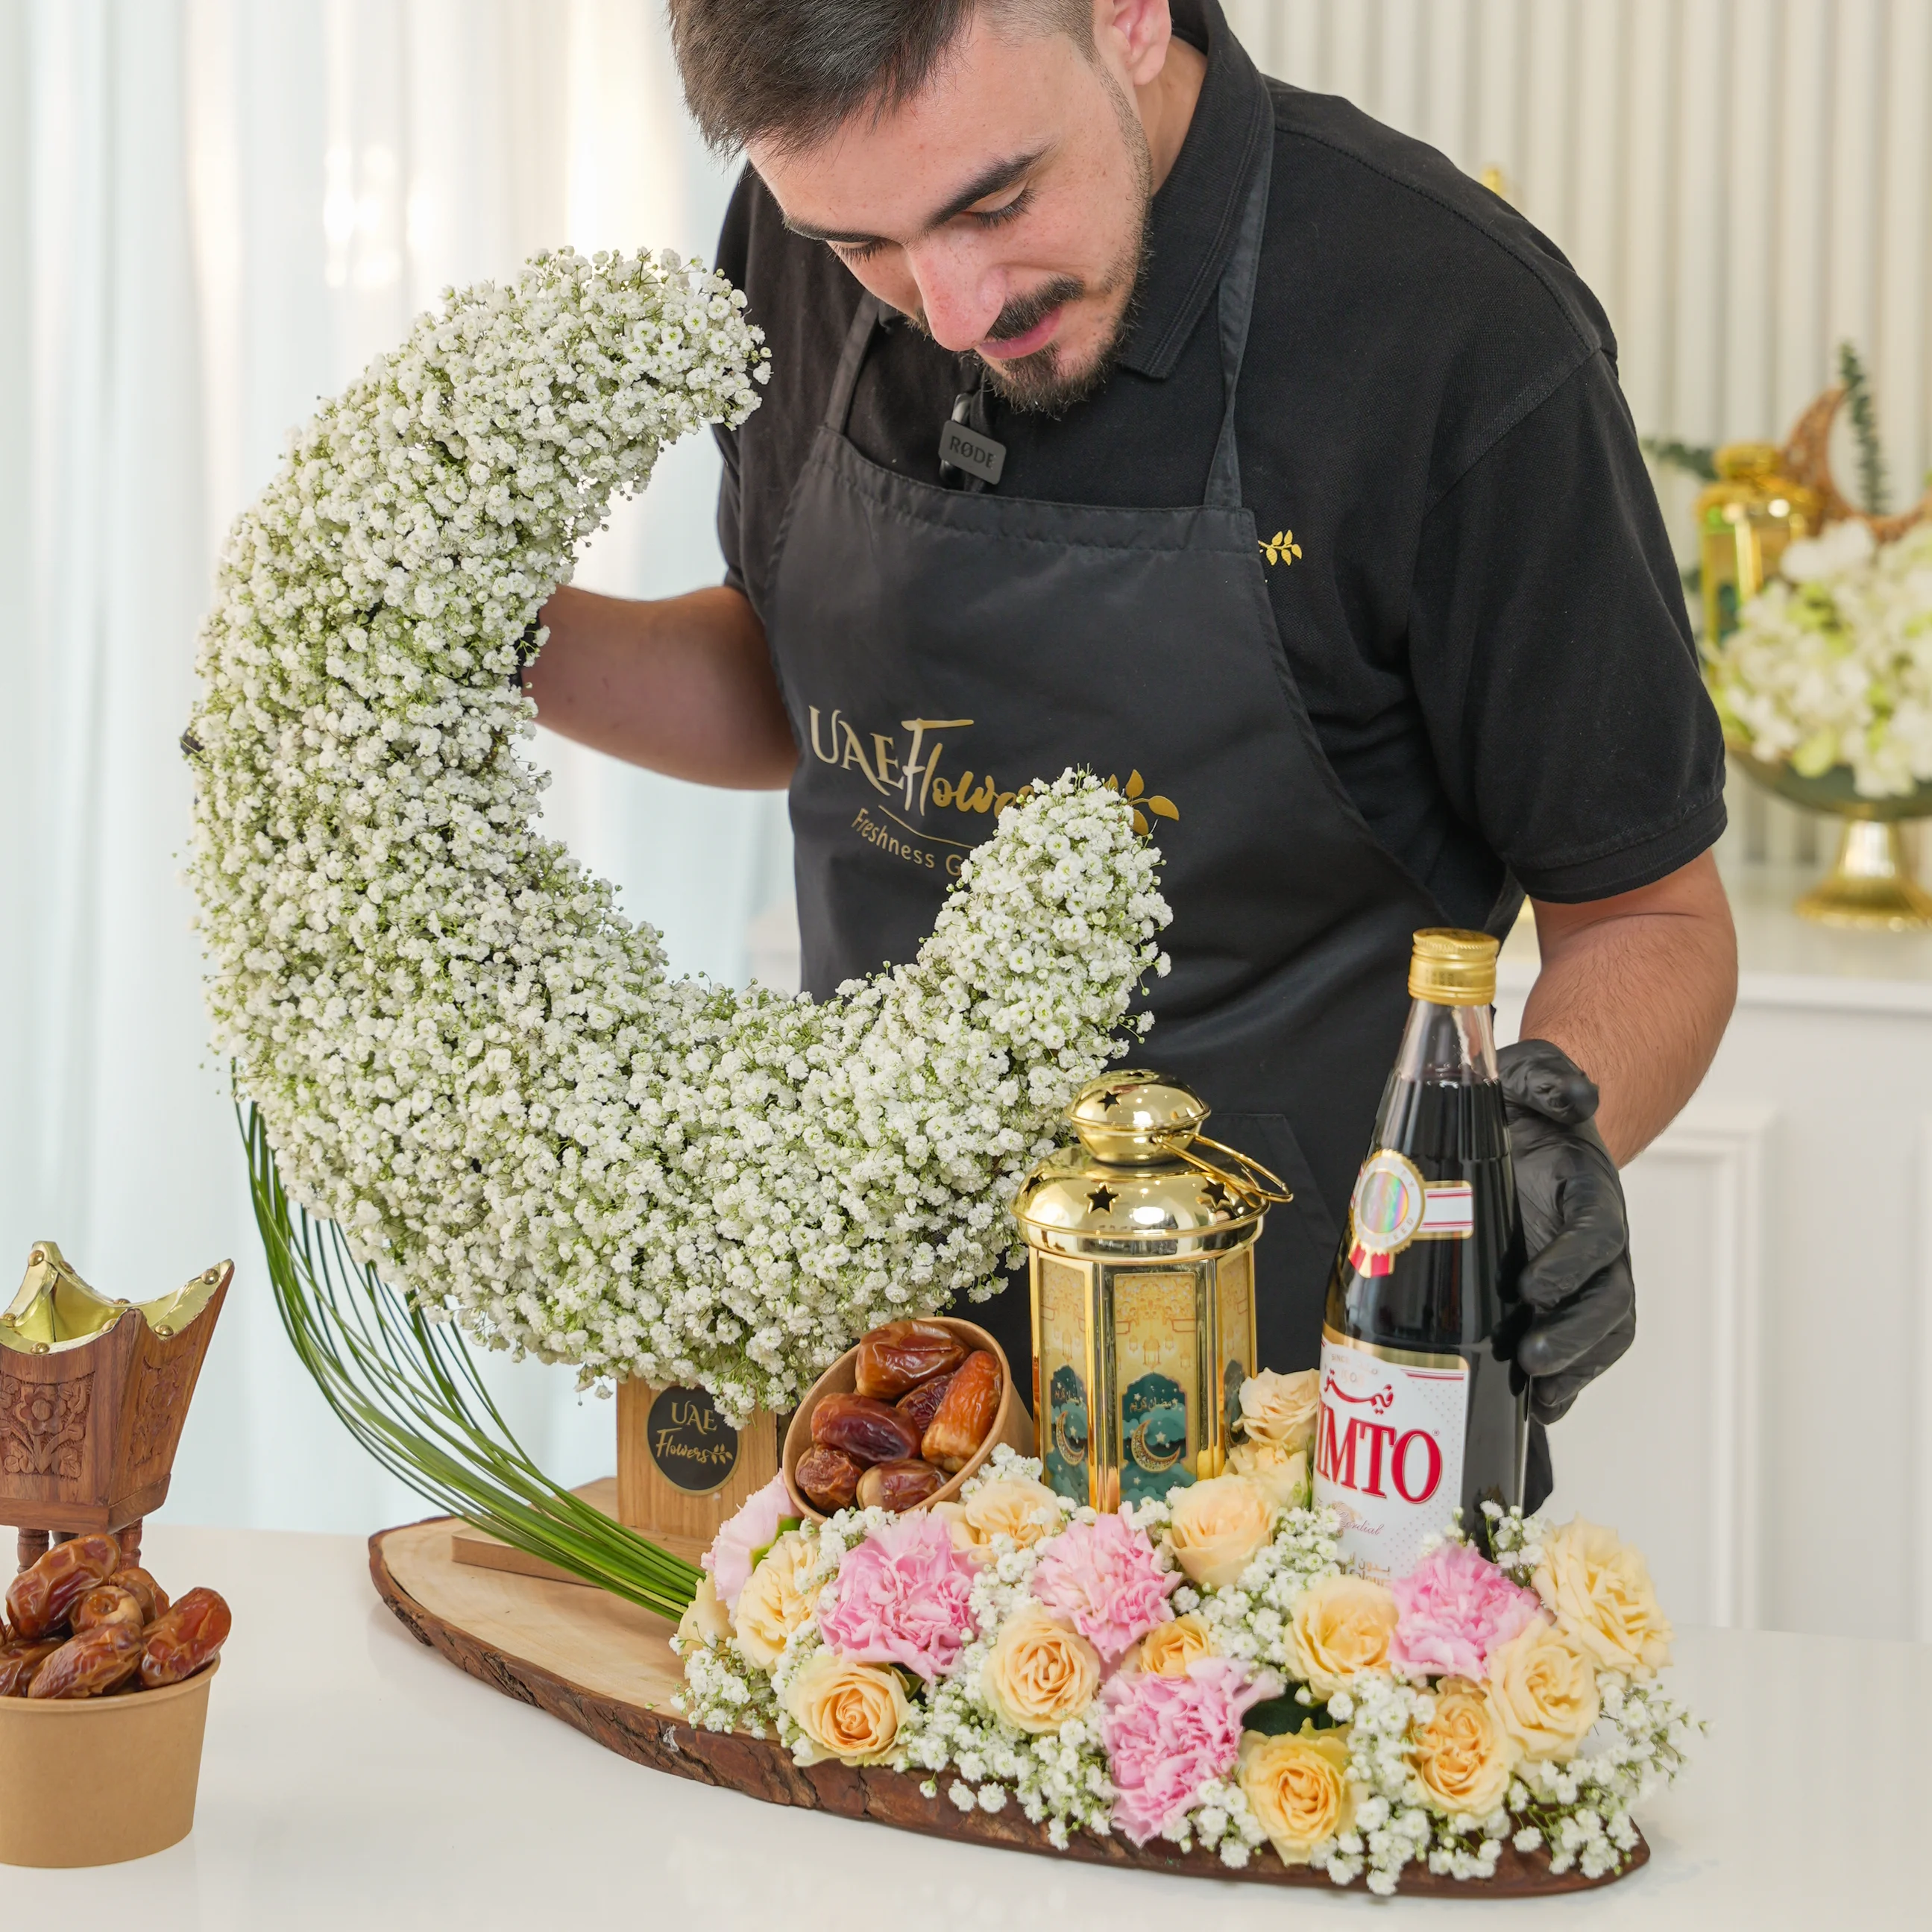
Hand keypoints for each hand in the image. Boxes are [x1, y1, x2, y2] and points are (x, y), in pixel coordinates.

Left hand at [1498, 1038, 1635, 1425]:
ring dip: (1574, 1369)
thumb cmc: (1526, 1106)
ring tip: (1538, 1396)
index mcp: (1591, 1193)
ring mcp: (1583, 1276)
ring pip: (1601, 1333)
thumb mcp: (1528, 1077)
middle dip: (1576, 1335)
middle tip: (1533, 1358)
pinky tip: (1535, 1410)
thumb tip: (1576, 1098)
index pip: (1597, 1234)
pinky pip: (1579, 1350)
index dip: (1571, 1263)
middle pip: (1610, 1299)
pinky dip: (1563, 1384)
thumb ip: (1548, 1080)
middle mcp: (1598, 1242)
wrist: (1527, 1127)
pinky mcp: (1560, 1300)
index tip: (1531, 1285)